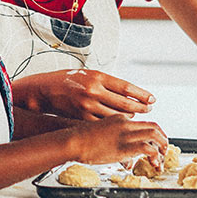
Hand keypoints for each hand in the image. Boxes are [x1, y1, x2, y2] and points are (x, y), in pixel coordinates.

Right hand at [14, 69, 155, 119]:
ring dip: (129, 117)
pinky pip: (104, 123)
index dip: (141, 94)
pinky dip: (115, 123)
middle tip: (148, 108)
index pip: (126, 87)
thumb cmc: (68, 79)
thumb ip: (107, 83)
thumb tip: (129, 93)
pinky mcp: (82, 118)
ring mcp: (88, 106)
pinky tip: (120, 122)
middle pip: (124, 103)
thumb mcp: (89, 74)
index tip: (151, 99)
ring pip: (116, 116)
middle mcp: (93, 91)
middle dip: (140, 107)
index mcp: (97, 77)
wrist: (45, 90)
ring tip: (136, 115)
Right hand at [69, 114, 166, 165]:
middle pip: (153, 126)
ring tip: (161, 158)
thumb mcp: (101, 135)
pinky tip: (153, 163)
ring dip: (162, 146)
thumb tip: (127, 160)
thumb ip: (116, 143)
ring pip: (154, 134)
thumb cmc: (81, 139)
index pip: (143, 123)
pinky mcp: (124, 146)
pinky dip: (154, 156)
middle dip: (163, 138)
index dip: (153, 133)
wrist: (73, 140)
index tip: (156, 142)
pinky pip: (147, 148)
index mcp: (119, 118)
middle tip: (164, 149)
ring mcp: (125, 134)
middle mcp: (125, 123)